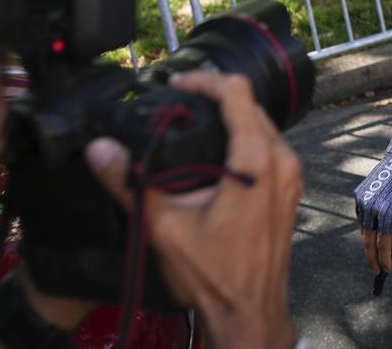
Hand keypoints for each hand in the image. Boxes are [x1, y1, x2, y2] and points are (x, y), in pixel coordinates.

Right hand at [85, 71, 300, 348]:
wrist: (249, 311)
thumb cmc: (213, 273)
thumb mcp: (164, 226)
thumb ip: (130, 182)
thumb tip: (99, 149)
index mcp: (258, 160)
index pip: (237, 93)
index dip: (205, 79)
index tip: (176, 83)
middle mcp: (283, 160)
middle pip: (251, 105)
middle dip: (215, 95)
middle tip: (178, 100)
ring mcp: (292, 176)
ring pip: (263, 125)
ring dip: (231, 116)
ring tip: (193, 120)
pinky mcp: (290, 190)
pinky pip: (270, 147)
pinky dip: (244, 138)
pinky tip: (216, 151)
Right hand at [355, 123, 391, 275]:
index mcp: (387, 210)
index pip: (383, 242)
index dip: (384, 258)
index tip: (385, 270)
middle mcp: (372, 206)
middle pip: (368, 240)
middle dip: (372, 258)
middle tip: (376, 270)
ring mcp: (363, 200)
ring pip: (363, 229)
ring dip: (368, 242)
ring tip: (374, 254)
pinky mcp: (359, 194)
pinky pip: (361, 216)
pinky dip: (366, 226)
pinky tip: (372, 235)